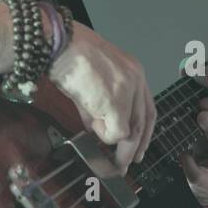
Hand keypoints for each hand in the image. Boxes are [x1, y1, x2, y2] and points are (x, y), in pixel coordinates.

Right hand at [47, 23, 156, 172]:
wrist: (60, 45)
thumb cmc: (70, 57)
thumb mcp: (92, 81)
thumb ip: (100, 105)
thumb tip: (97, 128)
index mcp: (134, 71)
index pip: (147, 108)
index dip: (144, 131)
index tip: (138, 147)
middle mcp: (137, 80)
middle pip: (143, 122)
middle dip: (134, 147)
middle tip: (125, 163)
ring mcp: (128, 92)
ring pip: (131, 131)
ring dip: (119, 147)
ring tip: (108, 157)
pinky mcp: (116, 104)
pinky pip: (115, 132)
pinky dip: (102, 135)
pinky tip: (91, 126)